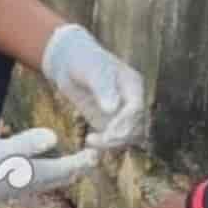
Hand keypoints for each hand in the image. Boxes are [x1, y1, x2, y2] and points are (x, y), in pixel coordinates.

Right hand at [0, 127, 99, 207]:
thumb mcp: (0, 150)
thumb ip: (27, 144)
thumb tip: (54, 138)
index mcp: (30, 175)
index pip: (66, 169)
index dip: (83, 161)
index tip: (97, 153)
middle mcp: (25, 184)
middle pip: (60, 179)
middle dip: (77, 169)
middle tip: (91, 160)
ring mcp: (13, 187)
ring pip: (46, 182)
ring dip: (62, 173)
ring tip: (72, 164)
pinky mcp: (2, 186)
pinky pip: (32, 181)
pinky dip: (45, 173)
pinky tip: (37, 168)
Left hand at [41, 25, 145, 149]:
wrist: (70, 63)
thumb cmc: (82, 60)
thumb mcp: (91, 70)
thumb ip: (102, 88)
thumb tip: (113, 108)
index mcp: (133, 85)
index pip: (136, 109)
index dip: (124, 123)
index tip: (108, 131)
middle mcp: (131, 101)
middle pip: (136, 128)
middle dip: (118, 137)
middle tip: (95, 140)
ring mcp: (121, 113)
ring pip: (128, 138)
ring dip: (112, 144)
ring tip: (91, 141)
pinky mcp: (108, 122)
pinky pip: (113, 140)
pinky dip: (104, 146)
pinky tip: (89, 144)